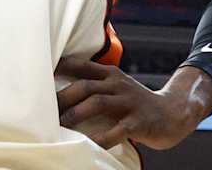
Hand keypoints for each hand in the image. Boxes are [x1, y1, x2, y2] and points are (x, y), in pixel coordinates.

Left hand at [55, 57, 207, 150]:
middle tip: (42, 111)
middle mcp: (118, 85)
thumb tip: (60, 93)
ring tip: (59, 125)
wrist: (173, 113)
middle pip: (85, 86)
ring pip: (97, 103)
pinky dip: (100, 138)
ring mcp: (129, 103)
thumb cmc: (136, 104)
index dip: (60, 68)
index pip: (82, 66)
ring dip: (76, 114)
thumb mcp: (117, 87)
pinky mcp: (138, 122)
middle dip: (62, 98)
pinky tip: (88, 145)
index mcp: (111, 74)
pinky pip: (116, 131)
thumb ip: (95, 86)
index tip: (39, 75)